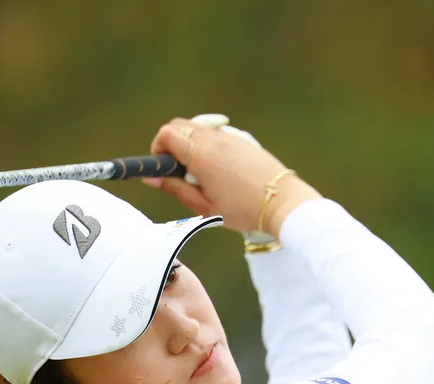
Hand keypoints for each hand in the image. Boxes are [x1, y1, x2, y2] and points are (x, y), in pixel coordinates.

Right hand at [145, 117, 319, 237]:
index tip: (161, 167)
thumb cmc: (242, 209)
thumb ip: (175, 188)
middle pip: (179, 125)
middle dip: (170, 143)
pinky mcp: (242, 138)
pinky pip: (216, 132)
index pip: (167, 134)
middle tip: (177, 169)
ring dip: (189, 143)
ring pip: (197, 127)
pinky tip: (217, 167)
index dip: (157, 148)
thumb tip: (152, 178)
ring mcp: (229, 135)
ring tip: (198, 171)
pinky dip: (207, 143)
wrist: (281, 202)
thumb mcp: (204, 206)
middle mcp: (214, 139)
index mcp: (201, 155)